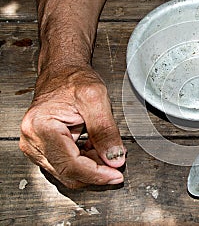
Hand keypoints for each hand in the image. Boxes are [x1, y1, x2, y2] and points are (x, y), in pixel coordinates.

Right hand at [20, 64, 125, 188]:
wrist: (62, 72)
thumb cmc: (73, 79)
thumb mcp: (96, 98)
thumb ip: (106, 130)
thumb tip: (114, 158)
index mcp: (41, 127)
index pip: (70, 165)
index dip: (96, 174)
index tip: (116, 175)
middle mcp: (33, 140)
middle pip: (68, 173)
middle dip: (96, 171)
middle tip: (117, 161)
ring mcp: (37, 147)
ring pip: (68, 172)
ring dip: (92, 166)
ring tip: (106, 147)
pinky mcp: (44, 149)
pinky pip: (67, 165)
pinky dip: (86, 161)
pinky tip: (96, 148)